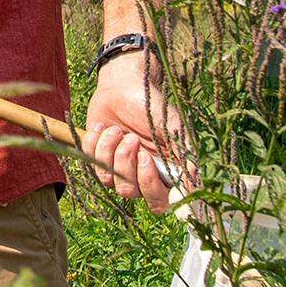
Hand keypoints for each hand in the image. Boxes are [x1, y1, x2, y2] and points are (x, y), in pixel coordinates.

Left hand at [82, 51, 187, 214]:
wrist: (124, 85)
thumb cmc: (152, 105)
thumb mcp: (171, 125)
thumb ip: (182, 152)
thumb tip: (194, 181)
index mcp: (162, 172)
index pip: (159, 202)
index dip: (150, 186)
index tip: (145, 158)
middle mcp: (140, 175)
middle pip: (130, 192)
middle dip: (126, 164)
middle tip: (130, 138)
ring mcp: (117, 168)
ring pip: (108, 179)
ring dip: (110, 150)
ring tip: (116, 129)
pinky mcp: (97, 158)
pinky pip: (91, 162)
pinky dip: (96, 142)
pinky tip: (102, 126)